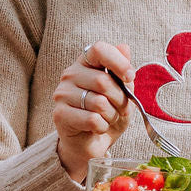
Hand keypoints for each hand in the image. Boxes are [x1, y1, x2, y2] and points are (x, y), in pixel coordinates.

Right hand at [52, 40, 132, 181]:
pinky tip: (98, 128)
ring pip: (99, 102)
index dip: (118, 61)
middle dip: (120, 99)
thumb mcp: (122, 92)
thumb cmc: (107, 114)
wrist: (91, 143)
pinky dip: (102, 127)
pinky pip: (92, 119)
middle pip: (103, 80)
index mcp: (85, 63)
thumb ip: (123, 72)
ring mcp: (62, 94)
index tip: (130, 76)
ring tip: (108, 119)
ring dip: (112, 115)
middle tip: (121, 109)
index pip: (99, 49)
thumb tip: (124, 47)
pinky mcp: (60, 115)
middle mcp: (70, 75)